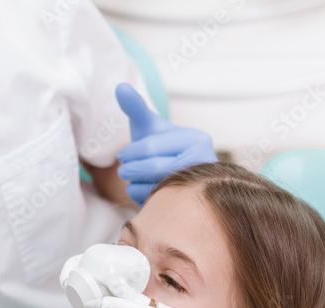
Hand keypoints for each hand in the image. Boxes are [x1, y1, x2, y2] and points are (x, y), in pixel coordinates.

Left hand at [115, 83, 216, 206]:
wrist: (173, 176)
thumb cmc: (160, 148)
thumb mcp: (148, 127)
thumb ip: (136, 107)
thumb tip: (119, 86)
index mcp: (197, 139)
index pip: (152, 147)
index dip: (131, 153)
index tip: (122, 156)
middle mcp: (204, 163)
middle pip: (155, 167)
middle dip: (132, 169)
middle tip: (124, 170)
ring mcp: (199, 186)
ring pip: (156, 187)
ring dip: (136, 184)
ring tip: (132, 179)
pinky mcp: (189, 204)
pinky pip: (158, 203)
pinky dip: (143, 198)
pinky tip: (142, 191)